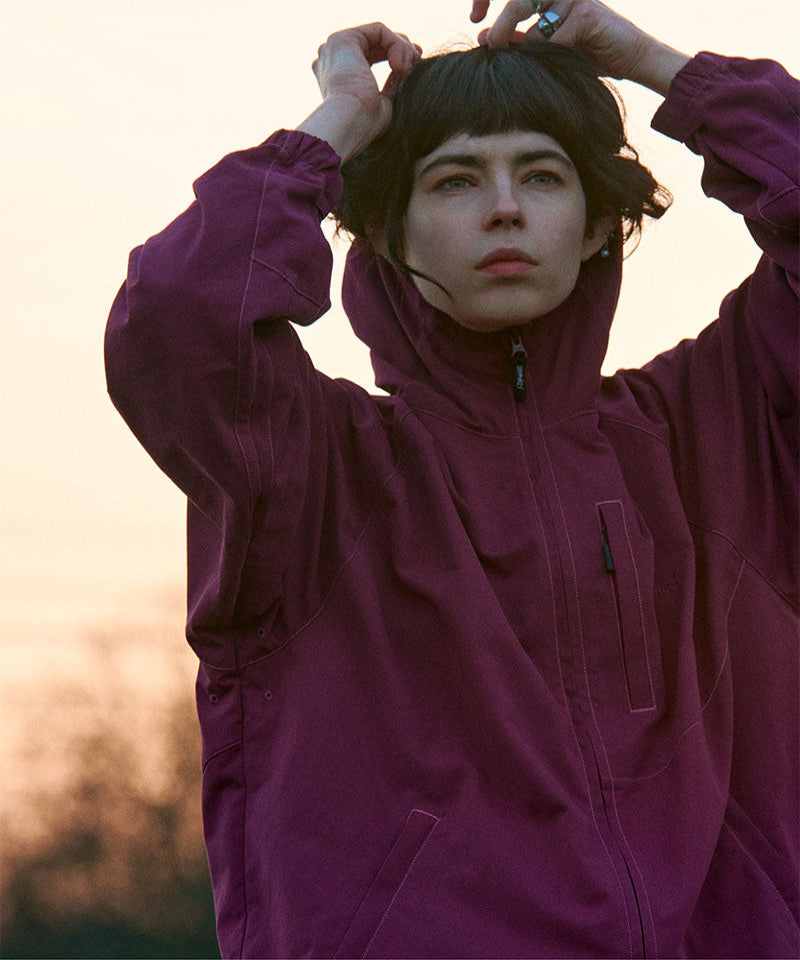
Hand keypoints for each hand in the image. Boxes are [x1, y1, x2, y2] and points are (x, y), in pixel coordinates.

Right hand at [298, 23, 420, 160]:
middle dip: (402, 49)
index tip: (416, 65)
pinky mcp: (343, 39)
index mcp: (338, 77)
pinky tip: (400, 65)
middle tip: (418, 58)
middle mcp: (332, 60)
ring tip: (408, 69)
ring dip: (401, 49)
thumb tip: (403, 70)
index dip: (396, 57)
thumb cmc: (365, 125)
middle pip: (375, 43)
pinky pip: (379, 31)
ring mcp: (335, 48)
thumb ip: (391, 86)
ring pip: (379, 36)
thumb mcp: (383, 104)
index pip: (371, 57)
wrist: (349, 124)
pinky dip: (395, 44)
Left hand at [470, 0, 688, 94]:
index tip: (474, 18)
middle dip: (500, 26)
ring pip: (533, 18)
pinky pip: (554, 37)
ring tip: (515, 56)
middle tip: (490, 46)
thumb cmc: (588, 54)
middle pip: (518, 1)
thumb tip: (485, 37)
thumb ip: (520, 40)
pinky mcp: (586, 12)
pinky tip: (554, 62)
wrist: (630, 58)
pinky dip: (548, 53)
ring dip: (522, 41)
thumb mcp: (548, 49)